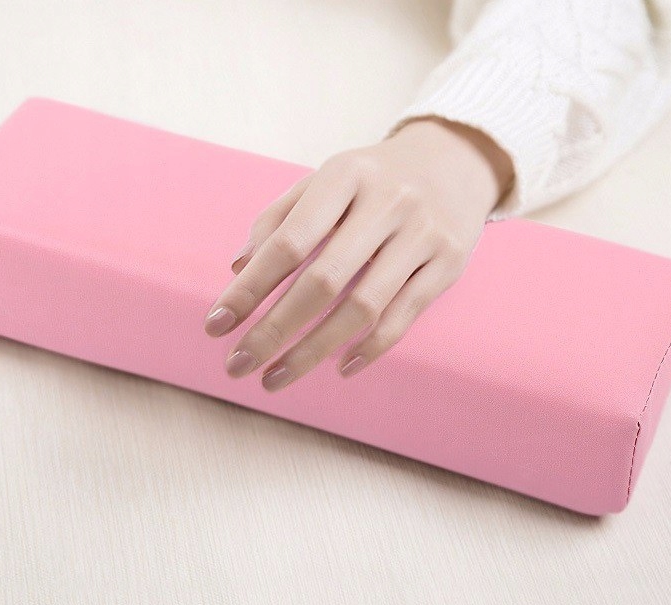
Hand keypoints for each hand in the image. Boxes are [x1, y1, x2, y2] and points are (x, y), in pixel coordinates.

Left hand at [203, 116, 513, 390]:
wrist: (455, 160)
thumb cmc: (373, 178)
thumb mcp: (325, 180)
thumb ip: (279, 218)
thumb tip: (238, 269)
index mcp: (345, 175)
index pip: (288, 241)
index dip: (249, 288)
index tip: (216, 326)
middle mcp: (387, 202)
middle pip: (322, 281)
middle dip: (273, 330)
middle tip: (238, 364)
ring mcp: (423, 234)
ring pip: (362, 308)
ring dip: (313, 351)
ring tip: (276, 377)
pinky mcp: (449, 264)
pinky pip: (403, 317)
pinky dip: (369, 348)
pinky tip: (339, 367)